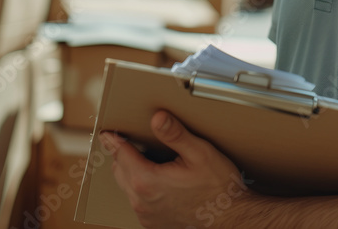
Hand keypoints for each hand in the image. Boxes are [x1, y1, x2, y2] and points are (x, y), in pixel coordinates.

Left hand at [102, 110, 257, 228]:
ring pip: (127, 186)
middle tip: (127, 140)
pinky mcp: (153, 222)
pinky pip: (137, 200)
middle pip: (120, 170)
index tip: (106, 132)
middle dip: (122, 154)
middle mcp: (141, 201)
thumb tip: (157, 118)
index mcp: (148, 181)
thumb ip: (175, 134)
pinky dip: (140, 187)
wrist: (231, 216)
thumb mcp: (199, 153)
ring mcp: (146, 215)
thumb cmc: (218, 187)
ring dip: (130, 171)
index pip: (121, 154)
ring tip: (144, 157)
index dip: (113, 139)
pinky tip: (156, 178)